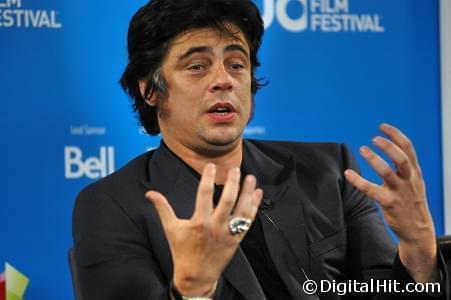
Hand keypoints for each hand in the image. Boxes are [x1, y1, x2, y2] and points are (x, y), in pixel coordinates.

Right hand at [146, 164, 262, 296]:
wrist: (196, 276)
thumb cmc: (182, 251)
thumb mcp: (171, 229)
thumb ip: (162, 208)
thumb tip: (150, 193)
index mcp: (199, 222)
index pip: (204, 195)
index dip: (208, 178)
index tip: (211, 166)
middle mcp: (216, 226)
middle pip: (228, 201)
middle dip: (233, 183)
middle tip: (235, 169)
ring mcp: (228, 233)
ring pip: (242, 210)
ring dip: (247, 193)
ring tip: (251, 178)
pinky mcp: (236, 239)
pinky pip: (248, 221)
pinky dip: (254, 207)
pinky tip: (257, 194)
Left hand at [344, 123, 438, 282]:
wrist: (418, 229)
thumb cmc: (412, 201)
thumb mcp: (414, 181)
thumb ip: (405, 165)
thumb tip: (392, 146)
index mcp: (414, 172)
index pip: (408, 149)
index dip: (395, 135)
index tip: (382, 126)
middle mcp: (409, 180)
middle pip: (401, 159)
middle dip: (389, 146)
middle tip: (374, 139)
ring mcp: (399, 192)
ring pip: (387, 173)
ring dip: (374, 160)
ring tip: (362, 149)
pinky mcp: (389, 203)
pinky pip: (371, 190)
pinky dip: (358, 181)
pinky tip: (348, 173)